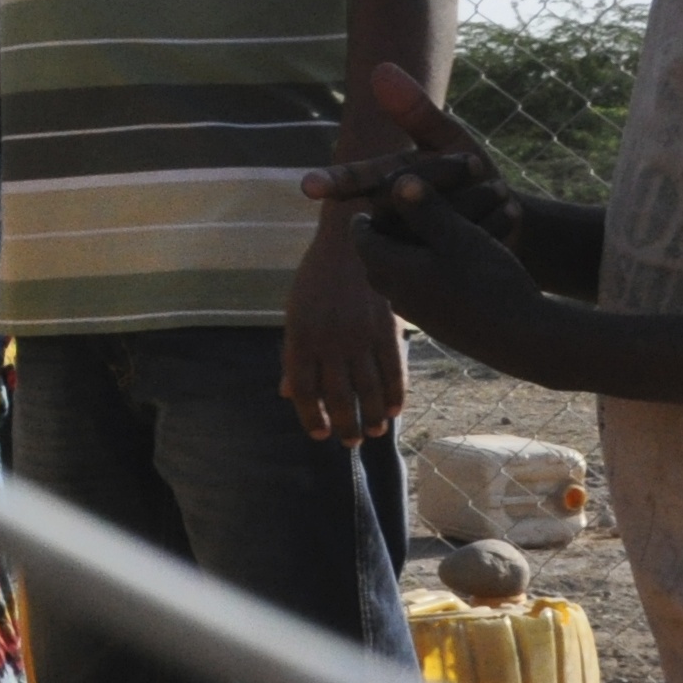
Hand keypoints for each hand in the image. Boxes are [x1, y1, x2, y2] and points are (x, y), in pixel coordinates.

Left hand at [279, 224, 410, 443]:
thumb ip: (294, 355)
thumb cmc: (317, 280)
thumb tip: (287, 393)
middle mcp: (329, 340)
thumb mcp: (295, 314)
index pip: (303, 389)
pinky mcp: (387, 327)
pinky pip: (394, 368)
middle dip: (344, 424)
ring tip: (372, 432)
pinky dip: (396, 392)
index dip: (310, 416)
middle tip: (349, 442)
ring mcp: (360, 335)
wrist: (350, 240)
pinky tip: (395, 410)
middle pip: (337, 395)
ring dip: (371, 416)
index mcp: (300, 336)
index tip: (319, 434)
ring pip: (368, 388)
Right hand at [298, 62, 521, 252]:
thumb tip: (380, 68)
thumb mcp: (449, 138)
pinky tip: (502, 220)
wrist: (505, 221)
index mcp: (382, 183)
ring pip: (429, 221)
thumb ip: (416, 110)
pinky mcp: (432, 274)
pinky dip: (488, 226)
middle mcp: (385, 219)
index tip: (309, 187)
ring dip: (472, 201)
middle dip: (449, 175)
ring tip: (495, 193)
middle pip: (405, 194)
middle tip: (479, 168)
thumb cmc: (472, 174)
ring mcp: (406, 250)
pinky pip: (456, 244)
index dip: (334, 181)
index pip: (355, 178)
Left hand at [348, 187, 552, 365]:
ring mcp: (419, 316)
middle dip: (379, 241)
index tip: (362, 210)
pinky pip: (419, 296)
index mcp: (394, 270)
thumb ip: (426, 209)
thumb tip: (396, 181)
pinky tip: (438, 271)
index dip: (363, 222)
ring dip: (402, 260)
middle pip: (376, 264)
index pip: (364, 240)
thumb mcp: (458, 236)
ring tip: (407, 245)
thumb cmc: (487, 279)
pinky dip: (421, 278)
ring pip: (397, 282)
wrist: (520, 337)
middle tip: (380, 225)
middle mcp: (398, 297)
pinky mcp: (440, 327)